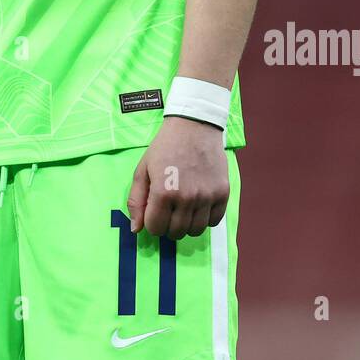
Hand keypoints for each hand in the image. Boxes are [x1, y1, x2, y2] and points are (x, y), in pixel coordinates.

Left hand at [128, 116, 228, 240]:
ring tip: (183, 208)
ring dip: (187, 224)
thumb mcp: (142, 170)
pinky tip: (199, 205)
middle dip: (168, 225)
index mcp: (163, 192)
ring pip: (196, 230)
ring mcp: (207, 196)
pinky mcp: (223, 193)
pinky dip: (205, 218)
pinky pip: (214, 221)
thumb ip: (136, 200)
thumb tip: (136, 229)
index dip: (152, 222)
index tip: (154, 211)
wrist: (194, 126)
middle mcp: (186, 198)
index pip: (156, 228)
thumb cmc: (165, 147)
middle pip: (176, 232)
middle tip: (169, 210)